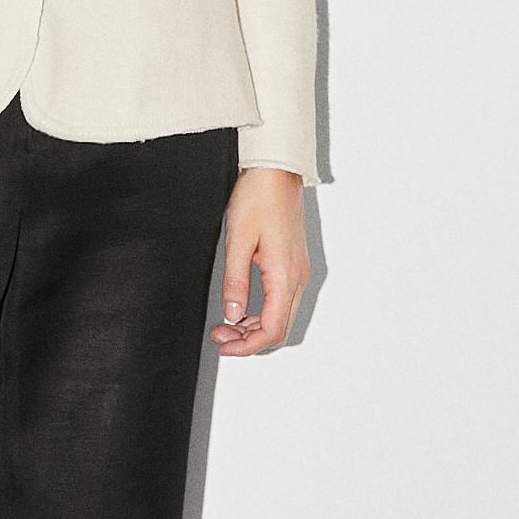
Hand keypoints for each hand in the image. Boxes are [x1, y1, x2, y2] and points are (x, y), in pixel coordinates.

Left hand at [212, 167, 308, 353]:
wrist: (276, 173)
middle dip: (249, 340)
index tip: (224, 345)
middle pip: (279, 329)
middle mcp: (297, 278)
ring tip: (226, 324)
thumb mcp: (238, 241)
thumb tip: (232, 314)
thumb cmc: (258, 198)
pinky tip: (242, 310)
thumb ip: (235, 282)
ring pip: (281, 317)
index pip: (272, 330)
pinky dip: (262, 314)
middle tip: (220, 335)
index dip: (247, 346)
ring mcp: (298, 272)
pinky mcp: (293, 265)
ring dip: (255, 328)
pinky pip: (281, 302)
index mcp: (285, 276)